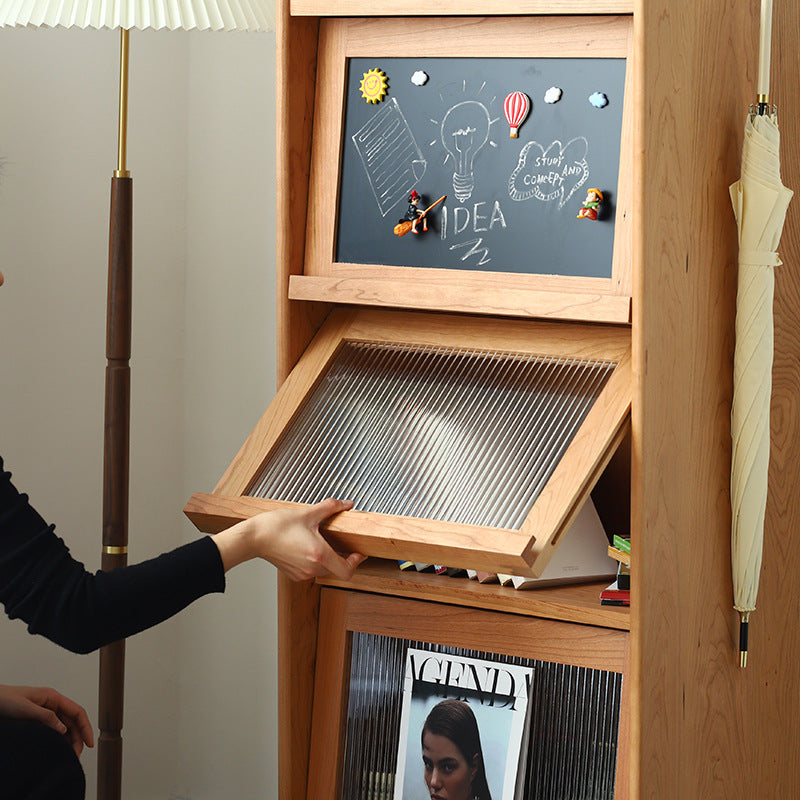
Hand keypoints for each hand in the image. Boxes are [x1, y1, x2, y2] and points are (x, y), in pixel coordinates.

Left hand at [0, 684, 93, 755]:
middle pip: (72, 722)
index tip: (90, 742)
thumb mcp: (25, 708)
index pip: (77, 712)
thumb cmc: (5, 699)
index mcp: (53, 698)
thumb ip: (45, 717)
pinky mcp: (36, 722)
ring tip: (69, 754)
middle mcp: (52, 705)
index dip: (86, 727)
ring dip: (69, 740)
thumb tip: (63, 729)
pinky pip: (53, 731)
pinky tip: (59, 749)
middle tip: (76, 755)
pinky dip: (59, 740)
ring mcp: (44, 713)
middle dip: (78, 738)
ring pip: (64, 728)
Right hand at [213, 498, 365, 580]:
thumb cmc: (277, 526)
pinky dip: (315, 561)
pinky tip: (309, 546)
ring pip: (324, 570)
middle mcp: (312, 568)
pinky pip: (312, 570)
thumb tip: (346, 503)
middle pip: (337, 570)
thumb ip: (330, 507)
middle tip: (344, 543)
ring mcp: (302, 573)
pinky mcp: (294, 574)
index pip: (347, 570)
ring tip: (324, 542)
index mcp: (319, 554)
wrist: (253, 538)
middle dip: (342, 557)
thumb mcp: (307, 513)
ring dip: (328, 559)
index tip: (358, 552)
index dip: (356, 562)